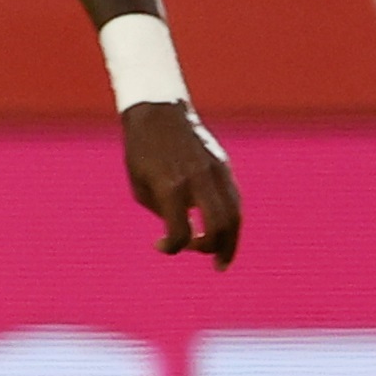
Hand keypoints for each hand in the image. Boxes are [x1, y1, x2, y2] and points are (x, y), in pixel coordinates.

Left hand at [124, 100, 240, 267]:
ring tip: (224, 259)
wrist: (158, 111)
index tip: (160, 244)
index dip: (171, 247)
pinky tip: (225, 232)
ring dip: (232, 241)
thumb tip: (184, 232)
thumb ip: (162, 212)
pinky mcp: (223, 165)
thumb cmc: (141, 151)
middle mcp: (197, 180)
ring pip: (235, 214)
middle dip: (214, 249)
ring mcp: (214, 171)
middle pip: (218, 226)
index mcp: (170, 186)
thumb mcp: (140, 185)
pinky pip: (235, 199)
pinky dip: (232, 220)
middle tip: (212, 264)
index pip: (180, 233)